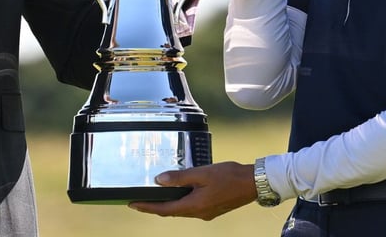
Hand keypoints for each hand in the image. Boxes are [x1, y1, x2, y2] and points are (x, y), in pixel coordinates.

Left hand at [128, 161, 255, 219]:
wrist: (253, 183)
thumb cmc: (229, 176)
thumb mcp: (201, 173)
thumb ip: (180, 177)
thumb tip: (159, 180)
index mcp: (194, 206)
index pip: (164, 209)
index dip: (147, 207)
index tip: (132, 204)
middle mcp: (198, 213)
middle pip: (172, 212)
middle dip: (155, 206)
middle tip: (139, 200)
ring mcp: (206, 212)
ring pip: (182, 210)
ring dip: (168, 204)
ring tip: (156, 195)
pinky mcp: (213, 209)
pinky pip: (191, 207)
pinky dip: (181, 201)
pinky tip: (179, 192)